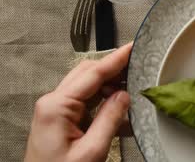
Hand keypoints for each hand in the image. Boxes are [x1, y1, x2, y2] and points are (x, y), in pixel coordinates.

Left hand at [24, 44, 132, 161]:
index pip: (93, 73)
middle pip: (89, 74)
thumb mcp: (92, 150)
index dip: (116, 59)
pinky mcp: (61, 121)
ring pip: (89, 87)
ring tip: (133, 91)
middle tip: (138, 67)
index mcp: (56, 106)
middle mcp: (53, 104)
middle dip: (114, 70)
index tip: (133, 47)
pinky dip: (105, 103)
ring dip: (111, 87)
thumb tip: (124, 95)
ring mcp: (56, 112)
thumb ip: (110, 119)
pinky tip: (121, 113)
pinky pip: (87, 102)